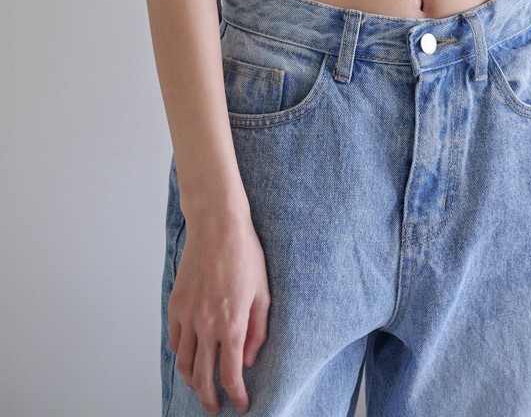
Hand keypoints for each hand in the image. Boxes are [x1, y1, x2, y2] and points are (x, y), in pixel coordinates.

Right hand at [168, 208, 270, 414]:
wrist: (217, 225)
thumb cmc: (244, 253)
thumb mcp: (263, 293)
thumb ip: (257, 331)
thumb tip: (248, 360)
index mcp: (232, 323)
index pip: (230, 375)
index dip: (235, 396)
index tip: (240, 405)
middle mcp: (206, 324)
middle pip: (202, 378)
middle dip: (209, 399)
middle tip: (216, 407)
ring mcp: (187, 315)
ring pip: (183, 364)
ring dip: (192, 382)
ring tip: (201, 388)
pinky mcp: (175, 304)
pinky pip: (174, 341)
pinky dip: (181, 356)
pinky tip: (191, 357)